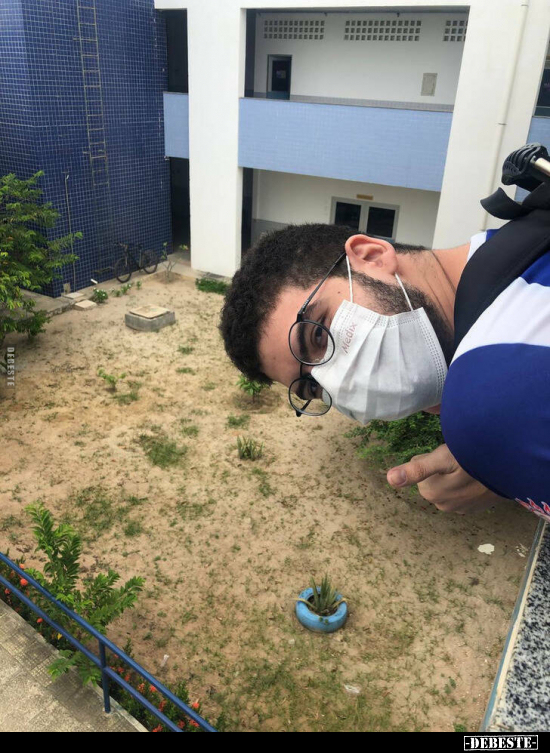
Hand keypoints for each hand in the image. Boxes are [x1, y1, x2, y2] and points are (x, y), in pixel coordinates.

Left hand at [386, 444, 501, 513]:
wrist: (508, 469)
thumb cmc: (471, 459)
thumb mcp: (441, 459)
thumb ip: (416, 469)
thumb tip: (389, 480)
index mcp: (430, 493)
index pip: (419, 470)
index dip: (431, 459)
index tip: (447, 455)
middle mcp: (442, 505)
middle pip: (431, 479)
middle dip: (440, 468)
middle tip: (457, 458)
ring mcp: (460, 509)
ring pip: (446, 485)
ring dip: (453, 476)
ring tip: (468, 466)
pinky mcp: (474, 509)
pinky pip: (461, 492)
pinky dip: (465, 484)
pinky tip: (476, 476)